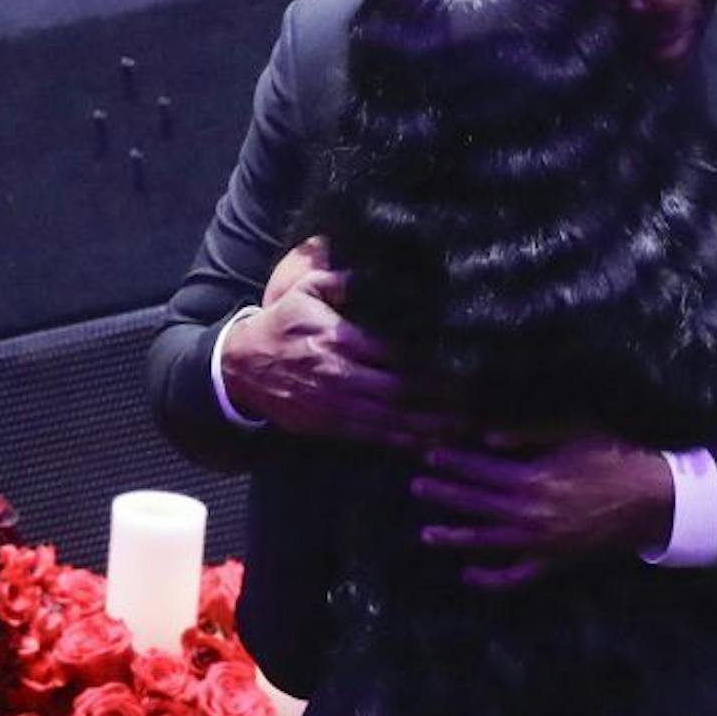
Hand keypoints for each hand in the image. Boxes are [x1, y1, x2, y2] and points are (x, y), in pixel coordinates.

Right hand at [221, 236, 457, 447]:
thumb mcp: (304, 289)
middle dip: (440, 397)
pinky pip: (373, 437)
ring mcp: (334, 405)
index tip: (464, 360)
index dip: (430, 358)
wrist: (238, 366)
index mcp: (338, 338)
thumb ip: (341, 280)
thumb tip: (375, 271)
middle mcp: (339, 375)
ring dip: (429, 425)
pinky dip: (403, 441)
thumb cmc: (280, 322)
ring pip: (390, 419)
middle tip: (478, 399)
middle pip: (400, 389)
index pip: (394, 350)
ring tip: (466, 427)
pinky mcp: (329, 426)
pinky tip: (430, 443)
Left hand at [411, 433, 674, 590]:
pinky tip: (468, 575)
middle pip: (476, 505)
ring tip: (427, 534)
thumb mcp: (575, 431)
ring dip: (454, 538)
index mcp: (533, 479)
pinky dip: (489, 580)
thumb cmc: (616, 457)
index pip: (479, 470)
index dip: (452, 461)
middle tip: (417, 487)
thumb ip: (529, 434)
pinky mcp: (552, 563)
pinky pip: (514, 578)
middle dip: (444, 495)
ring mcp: (540, 544)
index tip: (430, 455)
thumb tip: (487, 438)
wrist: (653, 500)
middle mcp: (530, 514)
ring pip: (486, 544)